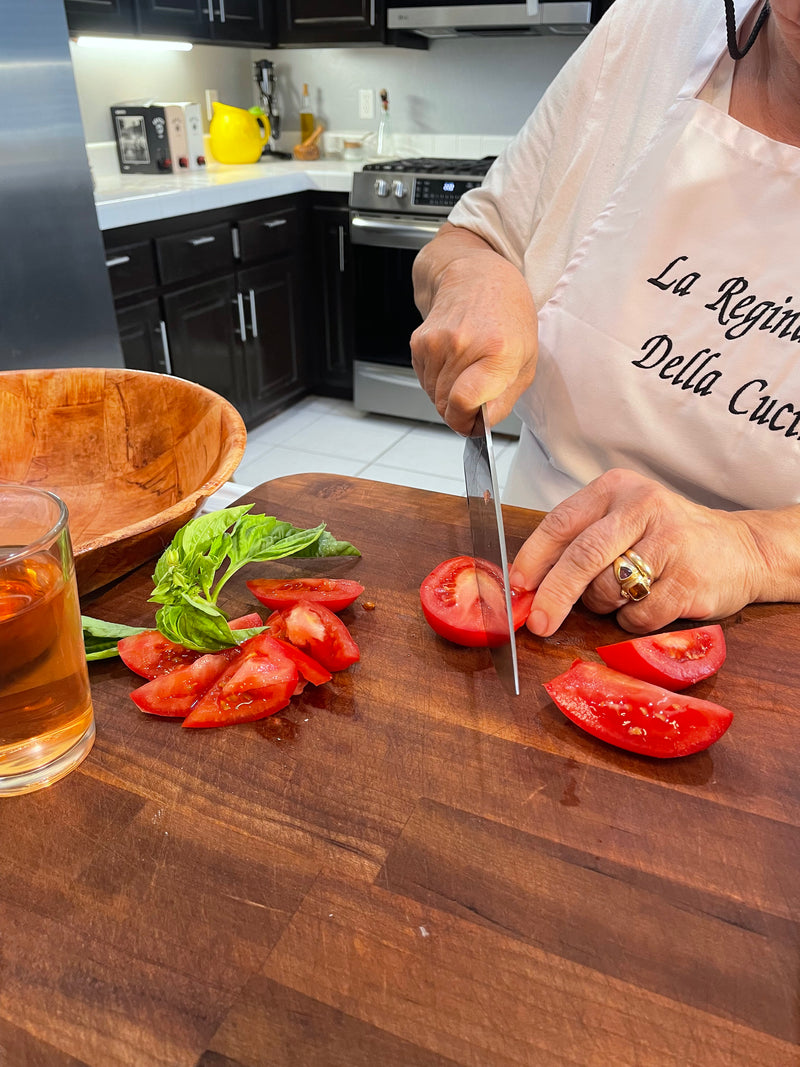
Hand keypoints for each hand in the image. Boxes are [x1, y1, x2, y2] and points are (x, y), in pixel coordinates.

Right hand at [410, 226, 537, 435]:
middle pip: (446, 406)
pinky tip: (454, 361)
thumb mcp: (525, 361)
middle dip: (460, 412)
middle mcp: (462, 345)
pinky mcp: (419, 343)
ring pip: (433, 397)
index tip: (474, 424)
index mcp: (497, 352)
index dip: (466, 422)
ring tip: (467, 371)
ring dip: (449, 395)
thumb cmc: (507, 317)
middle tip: (477, 397)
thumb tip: (481, 425)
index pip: (463, 404)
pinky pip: (424, 382)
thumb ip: (503, 400)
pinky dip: (438, 381)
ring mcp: (436, 343)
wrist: (477, 278)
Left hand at [509, 468, 766, 635]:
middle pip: (582, 557)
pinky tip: (650, 605)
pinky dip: (633, 621)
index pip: (561, 523)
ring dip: (604, 606)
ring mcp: (670, 542)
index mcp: (616, 489)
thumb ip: (578, 542)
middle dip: (554, 595)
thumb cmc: (669, 538)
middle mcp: (643, 507)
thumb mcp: (623, 522)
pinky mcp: (690, 579)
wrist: (742, 550)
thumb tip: (525, 584)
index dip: (533, 559)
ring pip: (608, 589)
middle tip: (538, 622)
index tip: (516, 588)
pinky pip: (639, 615)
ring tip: (625, 594)